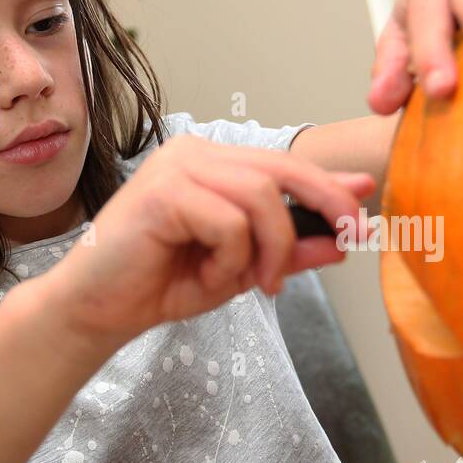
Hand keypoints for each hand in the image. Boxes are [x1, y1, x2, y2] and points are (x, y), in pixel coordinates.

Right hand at [43, 134, 374, 344]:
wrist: (99, 310)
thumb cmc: (161, 283)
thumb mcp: (243, 268)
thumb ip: (291, 248)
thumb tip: (344, 237)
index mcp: (212, 163)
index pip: (285, 165)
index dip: (330, 185)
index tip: (363, 209)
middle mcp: (195, 153)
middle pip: (283, 170)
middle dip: (324, 206)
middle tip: (345, 243)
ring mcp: (177, 167)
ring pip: (262, 196)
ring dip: (270, 248)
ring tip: (252, 282)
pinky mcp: (163, 191)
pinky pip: (230, 222)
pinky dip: (232, 258)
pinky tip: (209, 276)